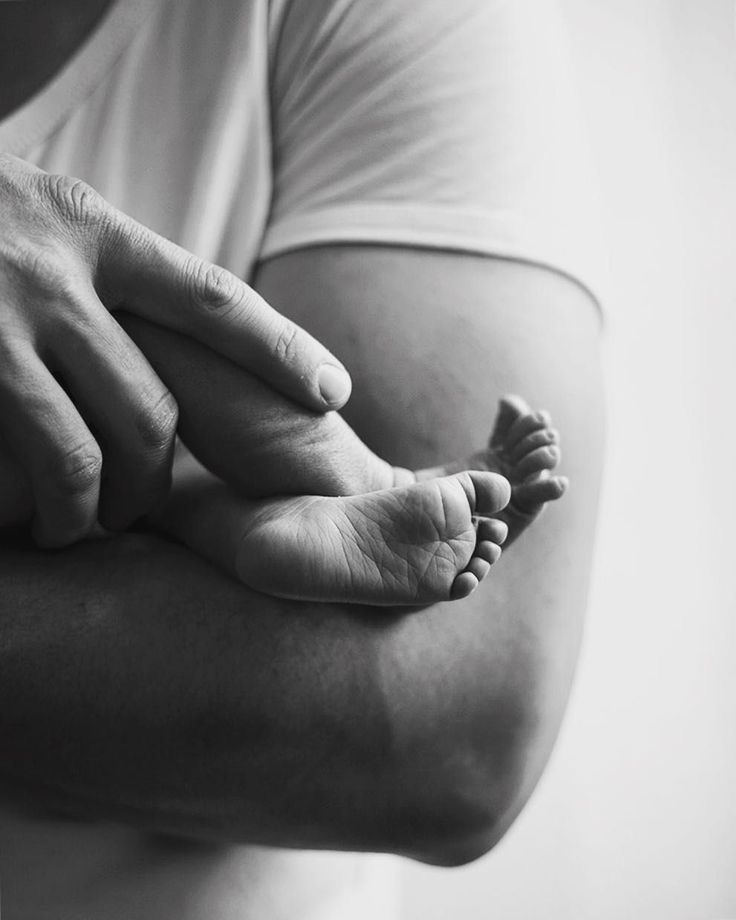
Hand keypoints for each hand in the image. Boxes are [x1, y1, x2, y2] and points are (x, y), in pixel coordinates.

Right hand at [0, 154, 351, 546]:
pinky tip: (30, 516)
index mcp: (89, 230)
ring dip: (93, 509)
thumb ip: (107, 270)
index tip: (332, 391)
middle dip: (155, 479)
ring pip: (81, 455)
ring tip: (83, 525)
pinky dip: (31, 506)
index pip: (213, 299)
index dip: (279, 350)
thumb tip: (173, 339)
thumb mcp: (41, 216)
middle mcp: (48, 276)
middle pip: (151, 409)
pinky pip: (14, 464)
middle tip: (142, 505)